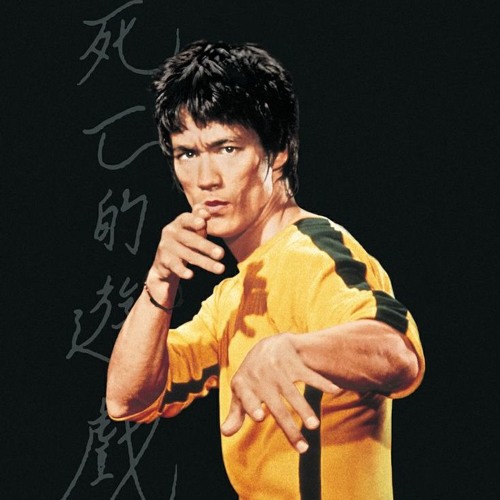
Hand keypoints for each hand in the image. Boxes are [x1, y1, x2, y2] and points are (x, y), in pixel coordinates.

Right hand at [149, 205, 224, 281]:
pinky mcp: (164, 260)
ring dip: (205, 262)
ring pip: (188, 255)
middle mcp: (171, 232)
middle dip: (207, 247)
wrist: (165, 261)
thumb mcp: (193, 230)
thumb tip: (206, 211)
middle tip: (221, 254)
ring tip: (220, 269)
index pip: (187, 219)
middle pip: (191, 239)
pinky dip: (183, 271)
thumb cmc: (185, 241)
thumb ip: (200, 220)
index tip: (204, 222)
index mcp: (180, 222)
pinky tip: (190, 275)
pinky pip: (175, 266)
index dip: (194, 220)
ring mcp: (166, 246)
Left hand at [220, 333, 340, 452]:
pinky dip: (322, 382)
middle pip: (276, 406)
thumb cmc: (253, 375)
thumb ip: (236, 413)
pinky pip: (309, 374)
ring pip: (293, 393)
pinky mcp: (294, 363)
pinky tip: (335, 390)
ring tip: (314, 426)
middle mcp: (261, 376)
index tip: (259, 416)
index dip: (251, 405)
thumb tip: (225, 433)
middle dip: (288, 426)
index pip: (246, 396)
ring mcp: (279, 369)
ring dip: (304, 409)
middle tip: (302, 448)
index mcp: (244, 384)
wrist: (270, 344)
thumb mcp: (241, 390)